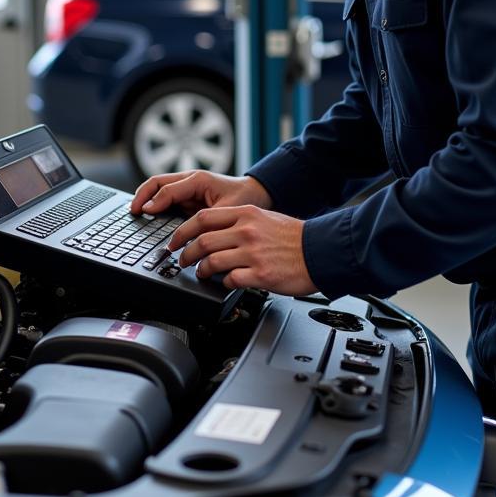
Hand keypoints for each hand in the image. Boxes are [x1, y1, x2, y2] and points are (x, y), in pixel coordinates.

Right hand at [131, 170, 271, 216]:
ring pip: (158, 188)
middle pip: (157, 182)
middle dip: (142, 195)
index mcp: (198, 179)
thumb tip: (184, 232)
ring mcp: (186, 187)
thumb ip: (205, 219)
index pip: (168, 188)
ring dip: (146, 198)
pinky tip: (148, 215)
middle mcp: (189, 180)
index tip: (144, 213)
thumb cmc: (244, 199)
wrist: (256, 193)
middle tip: (132, 211)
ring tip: (135, 213)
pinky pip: (165, 197)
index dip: (154, 201)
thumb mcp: (226, 210)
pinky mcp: (187, 195)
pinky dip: (154, 204)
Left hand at [167, 204, 317, 295]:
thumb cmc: (294, 237)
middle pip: (202, 240)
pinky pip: (230, 280)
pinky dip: (222, 282)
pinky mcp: (260, 274)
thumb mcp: (264, 218)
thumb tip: (213, 233)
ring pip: (211, 261)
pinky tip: (224, 282)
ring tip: (200, 273)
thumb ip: (239, 223)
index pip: (203, 218)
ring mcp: (252, 253)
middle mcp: (246, 231)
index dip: (183, 230)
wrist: (320, 250)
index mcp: (245, 214)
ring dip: (201, 270)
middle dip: (185, 253)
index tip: (175, 240)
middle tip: (181, 260)